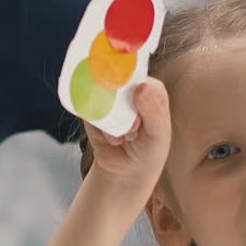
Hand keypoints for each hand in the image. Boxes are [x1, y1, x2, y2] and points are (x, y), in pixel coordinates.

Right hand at [84, 77, 170, 193]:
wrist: (126, 170)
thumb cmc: (150, 149)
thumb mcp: (158, 133)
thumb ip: (155, 110)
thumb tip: (142, 86)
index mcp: (148, 87)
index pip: (137, 75)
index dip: (134, 92)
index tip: (138, 117)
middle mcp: (126, 89)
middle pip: (114, 83)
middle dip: (121, 110)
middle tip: (132, 131)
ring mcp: (107, 98)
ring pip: (99, 97)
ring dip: (111, 121)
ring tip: (124, 138)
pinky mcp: (91, 110)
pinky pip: (87, 110)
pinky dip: (99, 128)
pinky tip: (113, 140)